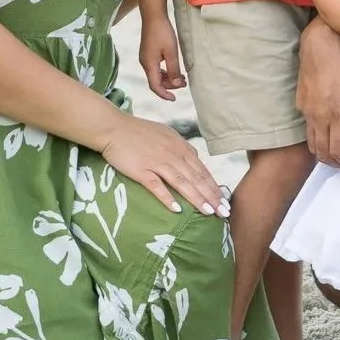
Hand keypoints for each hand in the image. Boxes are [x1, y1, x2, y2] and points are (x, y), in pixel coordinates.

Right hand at [98, 113, 225, 215]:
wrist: (114, 127)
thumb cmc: (139, 131)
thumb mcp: (166, 134)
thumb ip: (181, 147)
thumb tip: (194, 158)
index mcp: (180, 147)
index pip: (202, 170)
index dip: (214, 186)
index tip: (224, 201)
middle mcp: (173, 154)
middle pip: (196, 178)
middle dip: (212, 196)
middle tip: (224, 213)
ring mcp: (157, 162)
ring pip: (182, 183)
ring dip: (197, 198)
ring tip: (209, 212)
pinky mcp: (141, 170)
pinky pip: (156, 186)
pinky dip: (167, 198)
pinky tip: (177, 210)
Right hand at [139, 15, 184, 101]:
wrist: (153, 16)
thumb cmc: (163, 32)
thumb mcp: (171, 52)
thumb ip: (174, 69)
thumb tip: (176, 84)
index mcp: (149, 65)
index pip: (155, 86)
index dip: (164, 94)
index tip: (174, 99)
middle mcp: (145, 63)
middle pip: (156, 81)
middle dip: (169, 85)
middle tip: (184, 83)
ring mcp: (145, 58)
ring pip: (156, 74)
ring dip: (168, 78)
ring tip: (182, 77)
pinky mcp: (148, 53)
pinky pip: (156, 67)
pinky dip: (165, 71)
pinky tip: (173, 69)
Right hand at [297, 17, 339, 168]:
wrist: (321, 43)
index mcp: (337, 114)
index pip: (337, 150)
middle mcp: (319, 116)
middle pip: (321, 151)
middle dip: (333, 161)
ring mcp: (307, 109)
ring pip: (311, 142)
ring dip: (321, 151)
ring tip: (334, 151)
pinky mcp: (300, 102)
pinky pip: (306, 126)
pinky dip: (314, 135)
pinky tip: (325, 130)